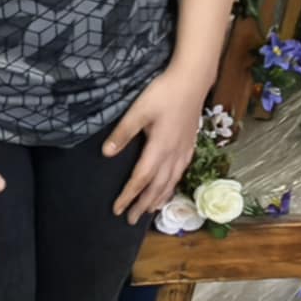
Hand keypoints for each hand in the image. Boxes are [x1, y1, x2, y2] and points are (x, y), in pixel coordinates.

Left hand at [104, 64, 211, 223]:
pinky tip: (170, 185)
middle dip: (143, 204)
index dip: (129, 195)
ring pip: (171, 181)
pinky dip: (173, 184)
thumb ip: (123, 132)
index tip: (117, 210)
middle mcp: (173, 153)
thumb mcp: (139, 109)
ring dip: (159, 198)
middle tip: (131, 220)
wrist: (193, 79)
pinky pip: (181, 171)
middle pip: (157, 186)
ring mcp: (184, 149)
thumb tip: (106, 153)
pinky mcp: (190, 142)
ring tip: (149, 211)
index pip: (141, 178)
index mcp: (160, 147)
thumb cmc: (164, 92)